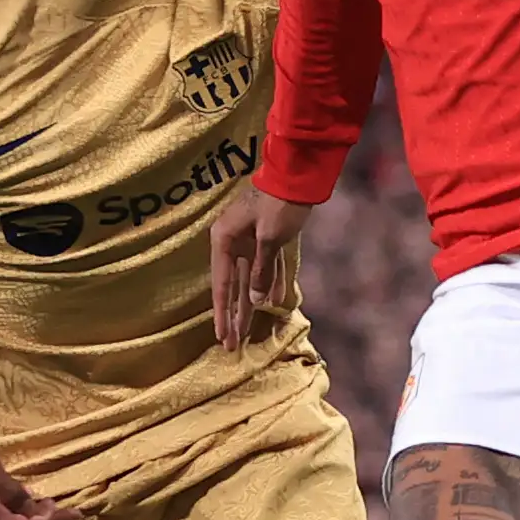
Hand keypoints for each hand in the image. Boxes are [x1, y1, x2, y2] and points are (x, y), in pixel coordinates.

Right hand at [208, 187, 311, 350]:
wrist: (298, 174)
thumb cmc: (279, 204)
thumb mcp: (269, 239)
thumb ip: (260, 271)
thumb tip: (254, 300)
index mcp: (224, 239)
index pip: (222, 285)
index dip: (222, 314)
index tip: (222, 338)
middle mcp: (232, 241)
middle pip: (233, 286)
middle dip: (234, 316)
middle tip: (232, 345)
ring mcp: (250, 239)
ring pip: (249, 278)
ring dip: (250, 304)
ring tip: (247, 331)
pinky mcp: (267, 237)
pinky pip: (267, 266)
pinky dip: (270, 282)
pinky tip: (272, 302)